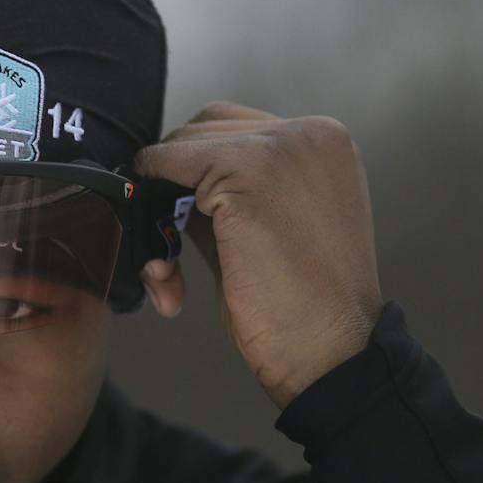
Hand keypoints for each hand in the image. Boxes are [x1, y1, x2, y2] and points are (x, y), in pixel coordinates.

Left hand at [133, 101, 383, 408]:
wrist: (332, 352)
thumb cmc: (301, 309)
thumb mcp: (265, 230)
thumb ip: (226, 195)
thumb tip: (166, 179)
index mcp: (324, 143)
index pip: (231, 130)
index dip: (193, 177)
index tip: (182, 229)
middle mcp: (310, 133)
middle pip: (201, 129)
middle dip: (172, 185)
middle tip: (168, 254)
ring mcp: (282, 145)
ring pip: (178, 147)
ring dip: (157, 206)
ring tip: (168, 273)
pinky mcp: (249, 169)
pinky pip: (164, 167)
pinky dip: (150, 214)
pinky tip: (164, 268)